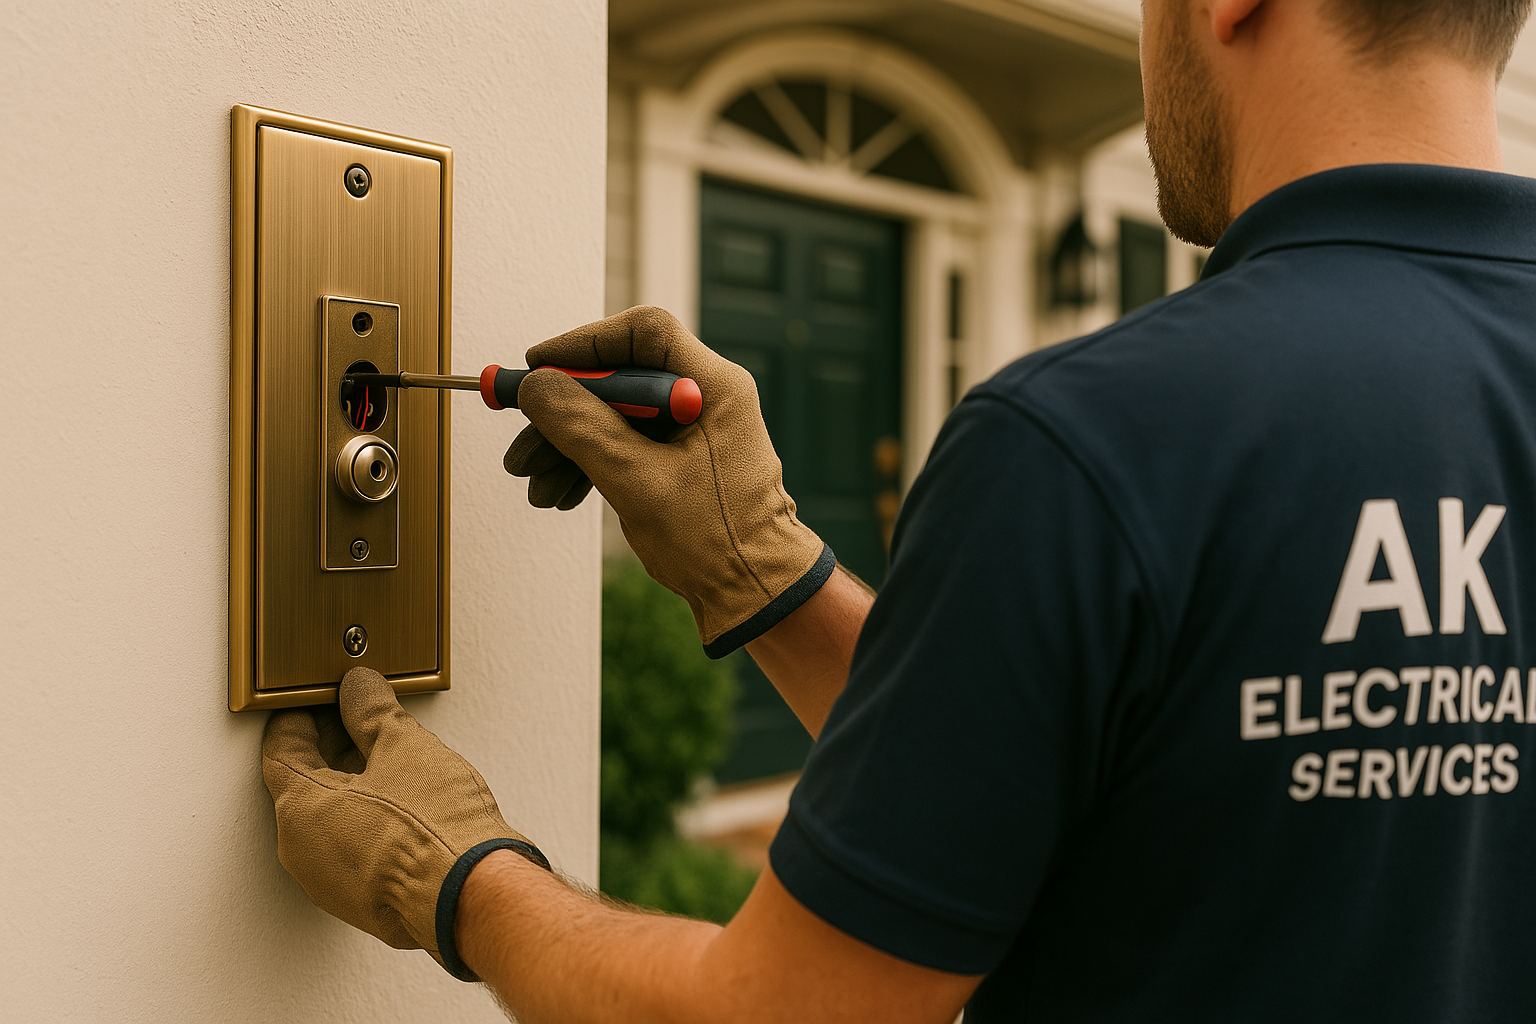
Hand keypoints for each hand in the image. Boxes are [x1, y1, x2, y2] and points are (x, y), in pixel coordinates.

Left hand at [261, 667, 547, 980]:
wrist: (469, 897)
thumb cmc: (433, 830)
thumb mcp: (405, 747)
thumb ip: (373, 711)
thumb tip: (359, 689)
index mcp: (299, 808)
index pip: (281, 748)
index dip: (303, 714)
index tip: (323, 698)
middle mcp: (302, 850)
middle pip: (301, 783)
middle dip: (330, 746)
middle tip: (360, 719)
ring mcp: (328, 881)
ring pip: (326, 818)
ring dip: (350, 783)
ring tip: (391, 758)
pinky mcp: (359, 900)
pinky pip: (348, 846)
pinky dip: (364, 818)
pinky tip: (402, 801)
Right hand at [504, 306, 833, 656]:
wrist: (753, 592)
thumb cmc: (716, 541)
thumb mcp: (635, 480)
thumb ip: (582, 427)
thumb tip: (535, 387)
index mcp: (714, 388)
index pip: (644, 334)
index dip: (585, 344)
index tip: (539, 368)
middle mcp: (706, 397)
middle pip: (620, 378)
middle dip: (565, 413)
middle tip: (522, 442)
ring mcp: (693, 426)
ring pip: (615, 414)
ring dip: (569, 446)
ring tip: (533, 483)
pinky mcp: (680, 455)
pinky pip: (626, 442)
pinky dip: (591, 463)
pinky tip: (560, 493)